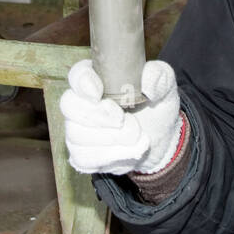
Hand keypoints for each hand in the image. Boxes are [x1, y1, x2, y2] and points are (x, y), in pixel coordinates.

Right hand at [60, 59, 183, 174]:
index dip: (82, 83)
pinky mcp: (81, 154)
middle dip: (98, 115)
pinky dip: (111, 157)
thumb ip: (158, 77)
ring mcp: (77, 130)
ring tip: (137, 136)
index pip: (77, 75)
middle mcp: (80, 103)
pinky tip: (131, 151)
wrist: (159, 139)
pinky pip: (83, 158)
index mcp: (97, 79)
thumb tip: (148, 83)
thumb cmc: (155, 106)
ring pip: (76, 135)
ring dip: (111, 139)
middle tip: (123, 120)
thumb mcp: (164, 87)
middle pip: (69, 105)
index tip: (98, 93)